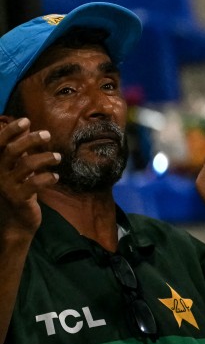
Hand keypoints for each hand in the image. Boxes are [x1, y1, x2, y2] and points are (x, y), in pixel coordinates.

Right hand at [0, 118, 59, 234]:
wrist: (14, 223)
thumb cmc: (17, 191)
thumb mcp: (15, 169)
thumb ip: (19, 151)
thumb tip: (26, 126)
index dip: (10, 131)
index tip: (26, 120)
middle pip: (12, 151)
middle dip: (30, 140)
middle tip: (47, 134)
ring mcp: (7, 186)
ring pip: (26, 165)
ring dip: (45, 158)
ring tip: (57, 158)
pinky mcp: (19, 198)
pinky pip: (34, 184)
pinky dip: (47, 178)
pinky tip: (55, 177)